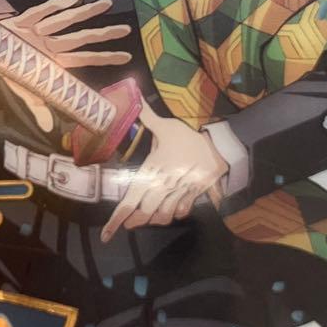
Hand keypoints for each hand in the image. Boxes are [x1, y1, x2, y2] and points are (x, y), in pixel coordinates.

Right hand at [0, 0, 131, 131]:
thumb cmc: (10, 70)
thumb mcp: (25, 90)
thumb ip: (37, 107)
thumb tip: (47, 127)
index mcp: (55, 60)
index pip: (85, 59)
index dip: (105, 58)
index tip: (127, 57)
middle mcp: (52, 44)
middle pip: (82, 38)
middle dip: (104, 35)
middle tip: (127, 30)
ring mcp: (40, 31)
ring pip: (67, 21)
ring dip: (86, 13)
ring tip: (106, 4)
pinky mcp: (24, 20)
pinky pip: (41, 12)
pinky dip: (55, 6)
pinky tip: (72, 0)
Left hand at [101, 101, 226, 241]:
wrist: (219, 146)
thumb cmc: (188, 136)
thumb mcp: (166, 126)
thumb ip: (146, 116)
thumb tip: (132, 92)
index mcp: (152, 171)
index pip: (131, 199)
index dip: (117, 219)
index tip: (107, 234)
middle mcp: (163, 185)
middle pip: (145, 213)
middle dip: (134, 221)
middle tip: (128, 224)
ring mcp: (179, 192)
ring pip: (163, 216)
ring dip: (154, 219)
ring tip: (147, 218)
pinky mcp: (193, 195)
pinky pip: (181, 211)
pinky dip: (175, 214)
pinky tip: (171, 210)